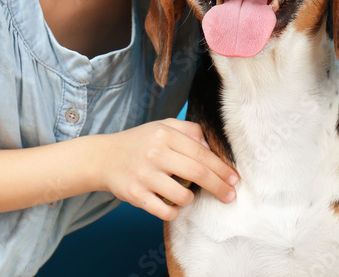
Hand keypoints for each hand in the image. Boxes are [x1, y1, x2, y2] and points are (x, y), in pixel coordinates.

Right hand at [97, 118, 238, 220]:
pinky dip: (174, 211)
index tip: (234, 178)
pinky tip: (173, 205)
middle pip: (198, 173)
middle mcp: (155, 154)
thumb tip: (211, 145)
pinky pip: (165, 211)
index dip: (221, 168)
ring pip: (183, 196)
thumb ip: (189, 130)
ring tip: (186, 195)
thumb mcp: (163, 127)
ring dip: (190, 199)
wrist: (104, 157)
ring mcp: (144, 175)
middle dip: (219, 187)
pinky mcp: (135, 195)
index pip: (202, 153)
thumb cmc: (140, 142)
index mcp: (164, 135)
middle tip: (230, 196)